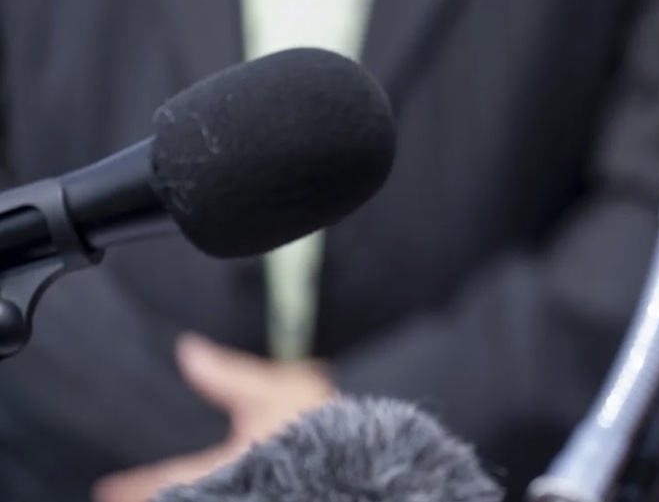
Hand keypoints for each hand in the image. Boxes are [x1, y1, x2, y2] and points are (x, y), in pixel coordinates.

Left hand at [91, 334, 336, 501]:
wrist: (373, 463)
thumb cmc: (327, 429)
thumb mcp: (279, 391)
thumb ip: (230, 375)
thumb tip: (188, 350)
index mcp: (229, 464)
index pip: (169, 477)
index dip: (137, 484)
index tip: (107, 489)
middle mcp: (238, 486)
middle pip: (192, 494)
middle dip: (165, 496)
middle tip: (133, 498)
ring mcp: (259, 494)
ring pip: (216, 495)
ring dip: (194, 493)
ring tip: (174, 495)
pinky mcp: (286, 492)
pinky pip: (240, 496)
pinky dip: (224, 492)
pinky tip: (226, 489)